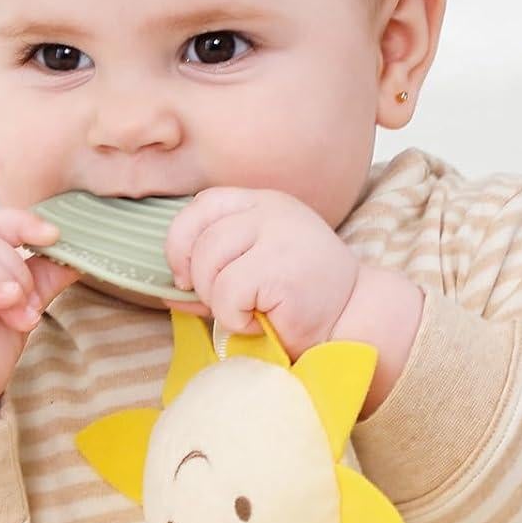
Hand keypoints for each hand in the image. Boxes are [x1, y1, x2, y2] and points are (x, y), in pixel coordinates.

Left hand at [161, 188, 362, 359]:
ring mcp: (279, 234)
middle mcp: (271, 210)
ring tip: (249, 312)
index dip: (181, 240)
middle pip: (201, 239)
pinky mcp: (281, 267)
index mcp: (263, 202)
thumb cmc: (300, 299)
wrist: (354, 319)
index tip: (183, 275)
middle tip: (223, 303)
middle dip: (199, 281)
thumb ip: (212, 271)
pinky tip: (262, 320)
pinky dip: (235, 317)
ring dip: (218, 302)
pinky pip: (228, 293)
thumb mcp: (253, 270)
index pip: (203, 205)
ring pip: (209, 266)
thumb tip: (167, 292)